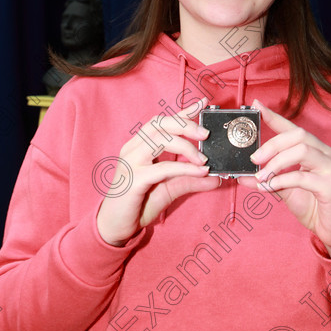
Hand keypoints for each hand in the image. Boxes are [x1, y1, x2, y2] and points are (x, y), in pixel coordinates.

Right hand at [97, 98, 219, 245]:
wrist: (114, 227)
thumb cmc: (138, 204)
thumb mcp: (169, 188)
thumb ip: (190, 180)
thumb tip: (216, 178)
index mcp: (140, 145)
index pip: (163, 122)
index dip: (183, 112)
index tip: (202, 103)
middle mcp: (133, 148)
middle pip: (160, 124)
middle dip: (185, 124)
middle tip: (205, 134)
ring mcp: (131, 162)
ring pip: (159, 139)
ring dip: (185, 145)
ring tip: (204, 158)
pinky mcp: (133, 180)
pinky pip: (162, 167)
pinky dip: (183, 167)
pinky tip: (199, 171)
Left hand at [237, 101, 330, 257]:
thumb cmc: (313, 207)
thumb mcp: (285, 191)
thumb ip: (267, 179)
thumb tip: (242, 176)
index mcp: (315, 150)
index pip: (293, 128)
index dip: (274, 116)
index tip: (257, 106)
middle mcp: (326, 154)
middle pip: (298, 135)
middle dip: (272, 144)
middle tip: (254, 159)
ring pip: (301, 150)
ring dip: (276, 162)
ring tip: (261, 176)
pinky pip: (302, 176)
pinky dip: (282, 180)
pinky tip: (271, 187)